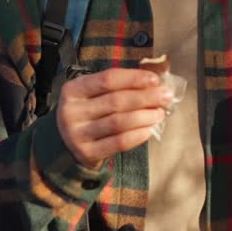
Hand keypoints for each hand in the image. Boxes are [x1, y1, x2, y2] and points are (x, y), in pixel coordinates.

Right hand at [56, 68, 173, 168]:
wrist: (66, 143)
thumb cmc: (89, 112)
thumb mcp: (95, 94)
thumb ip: (120, 85)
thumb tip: (155, 79)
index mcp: (73, 89)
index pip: (108, 79)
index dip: (134, 78)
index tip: (155, 79)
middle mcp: (71, 111)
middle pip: (115, 101)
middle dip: (145, 97)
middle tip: (165, 96)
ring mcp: (76, 134)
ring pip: (118, 122)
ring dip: (144, 116)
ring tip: (159, 113)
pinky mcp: (86, 153)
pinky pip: (118, 143)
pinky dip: (137, 135)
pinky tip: (149, 129)